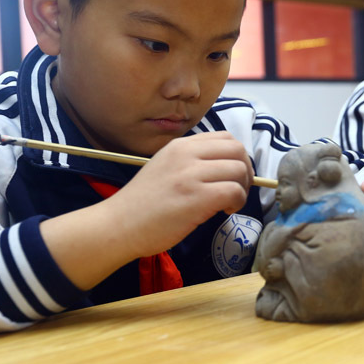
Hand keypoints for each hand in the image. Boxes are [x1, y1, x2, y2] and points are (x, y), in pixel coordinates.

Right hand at [41, 131, 252, 289]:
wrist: (117, 225)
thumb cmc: (141, 204)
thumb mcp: (165, 167)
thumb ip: (192, 162)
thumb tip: (225, 167)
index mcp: (179, 146)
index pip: (225, 138)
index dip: (237, 157)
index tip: (233, 174)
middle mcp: (186, 154)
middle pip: (237, 150)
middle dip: (246, 171)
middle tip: (237, 189)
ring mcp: (191, 175)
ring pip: (239, 170)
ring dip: (242, 188)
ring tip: (229, 203)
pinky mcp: (196, 197)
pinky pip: (234, 191)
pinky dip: (237, 202)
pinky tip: (224, 211)